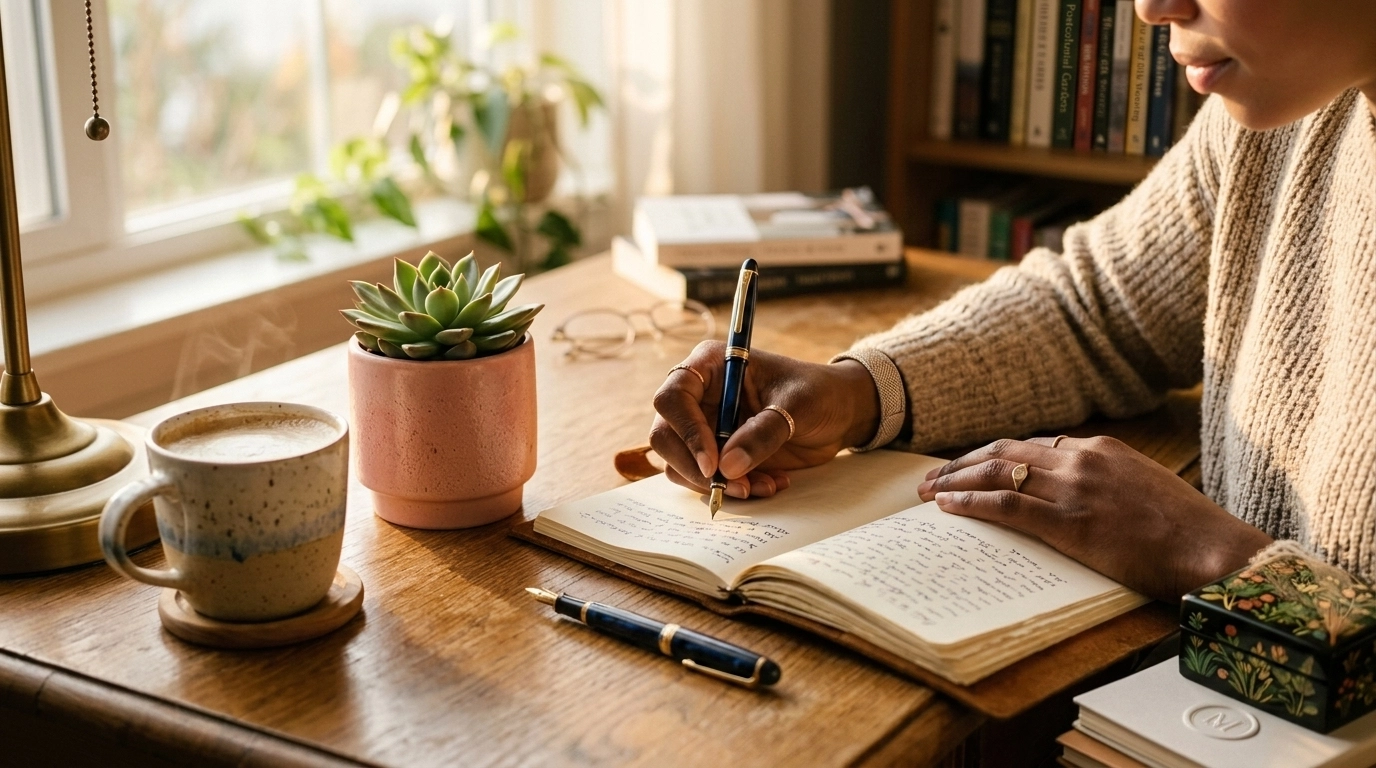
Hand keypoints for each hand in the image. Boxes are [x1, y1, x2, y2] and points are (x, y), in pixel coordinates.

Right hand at [650, 341, 879, 498]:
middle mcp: (699, 397)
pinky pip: (706, 479)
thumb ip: (763, 433)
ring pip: (680, 463)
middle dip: (694, 467)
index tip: (713, 463)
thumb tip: (727, 467)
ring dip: (715, 483)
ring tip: (760, 486)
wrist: (840, 412)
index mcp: (710, 366)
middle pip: (665, 435)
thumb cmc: (819, 393)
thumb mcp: (797, 406)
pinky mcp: (718, 454)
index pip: (673, 397)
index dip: (686, 431)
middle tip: (731, 485)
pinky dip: (732, 488)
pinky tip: (769, 484)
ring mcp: (705, 427)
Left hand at [916, 436, 1273, 600]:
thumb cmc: (1188, 533)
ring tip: (928, 493)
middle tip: (932, 477)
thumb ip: (1107, 486)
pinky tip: (950, 507)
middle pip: (1005, 453)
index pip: (1031, 446)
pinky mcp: (1070, 522)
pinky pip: (1007, 506)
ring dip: (956, 482)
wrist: (1214, 551)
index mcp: (1102, 450)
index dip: (993, 457)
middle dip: (962, 464)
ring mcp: (1075, 489)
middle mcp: (1083, 460)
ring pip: (998, 475)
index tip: (969, 467)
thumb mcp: (1144, 491)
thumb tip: (1077, 502)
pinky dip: (972, 504)